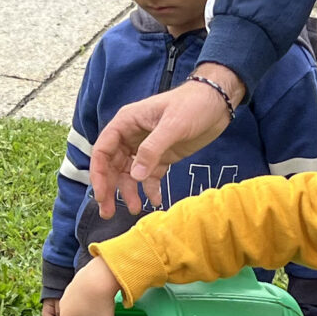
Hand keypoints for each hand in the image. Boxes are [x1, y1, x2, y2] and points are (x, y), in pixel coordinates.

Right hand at [55, 257, 123, 315]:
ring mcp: (66, 295)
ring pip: (73, 306)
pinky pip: (77, 295)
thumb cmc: (101, 303)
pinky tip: (96, 293)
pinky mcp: (71, 284)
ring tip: (97, 303)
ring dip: (83, 307)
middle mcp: (62, 308)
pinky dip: (85, 296)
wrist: (99, 277)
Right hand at [86, 66, 246, 215]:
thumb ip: (152, 149)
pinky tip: (157, 200)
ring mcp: (146, 148)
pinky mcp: (161, 157)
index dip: (99, 174)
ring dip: (129, 192)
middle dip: (110, 189)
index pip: (103, 150)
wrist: (217, 103)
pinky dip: (150, 189)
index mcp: (126, 123)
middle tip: (108, 212)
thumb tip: (135, 176)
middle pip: (112, 166)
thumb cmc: (193, 105)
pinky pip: (150, 176)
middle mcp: (131, 137)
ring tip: (135, 209)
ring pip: (130, 174)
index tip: (101, 195)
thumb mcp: (173, 125)